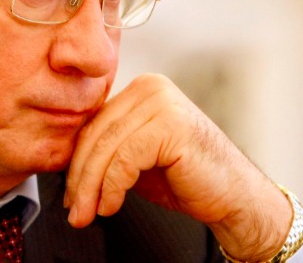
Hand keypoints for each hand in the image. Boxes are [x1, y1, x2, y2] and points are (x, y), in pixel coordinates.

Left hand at [64, 74, 291, 260]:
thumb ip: (107, 151)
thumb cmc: (187, 179)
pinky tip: (110, 207)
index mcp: (140, 90)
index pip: (93, 124)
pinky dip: (112, 187)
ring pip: (106, 148)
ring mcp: (162, 102)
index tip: (70, 196)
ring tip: (87, 214)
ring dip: (91, 187)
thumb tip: (66, 168)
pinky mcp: (170, 124)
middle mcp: (150, 88)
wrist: (236, 197)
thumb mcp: (136, 159)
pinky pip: (124, 159)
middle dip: (80, 178)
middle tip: (73, 211)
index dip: (76, 163)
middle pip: (96, 134)